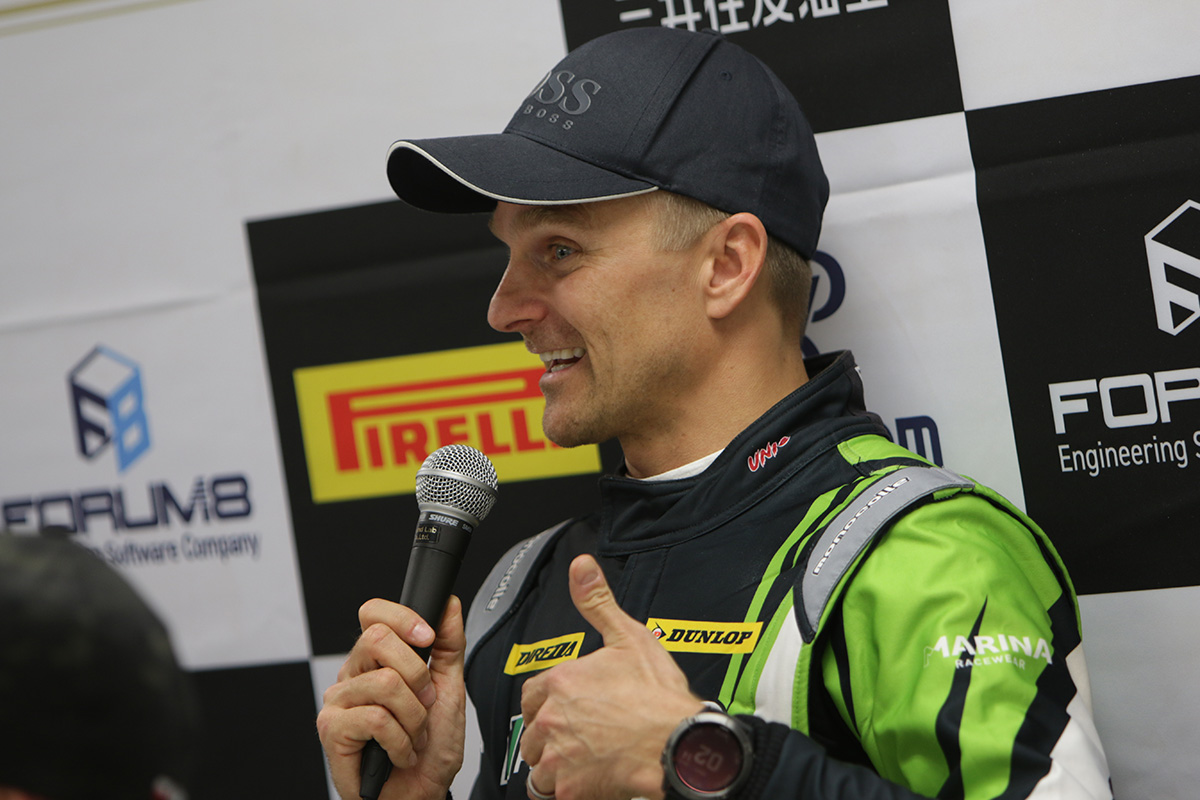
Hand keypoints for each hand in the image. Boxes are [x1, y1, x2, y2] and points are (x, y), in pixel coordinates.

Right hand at [317, 596, 466, 799]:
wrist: (420, 795)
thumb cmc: (430, 748)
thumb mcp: (450, 688)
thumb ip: (449, 644)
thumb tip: (448, 604)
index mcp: (376, 660)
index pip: (374, 614)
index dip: (403, 618)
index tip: (428, 639)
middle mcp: (352, 675)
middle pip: (378, 639)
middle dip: (417, 675)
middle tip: (426, 703)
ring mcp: (338, 701)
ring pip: (384, 682)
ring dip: (414, 717)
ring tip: (414, 736)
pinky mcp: (331, 729)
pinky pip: (376, 718)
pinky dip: (401, 741)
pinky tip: (400, 753)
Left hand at [520, 556, 704, 799]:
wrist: (679, 743)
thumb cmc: (658, 698)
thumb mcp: (629, 637)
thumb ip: (597, 602)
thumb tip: (581, 568)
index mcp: (562, 682)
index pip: (533, 694)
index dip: (548, 700)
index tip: (564, 707)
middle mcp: (553, 718)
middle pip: (531, 730)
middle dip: (548, 734)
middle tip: (577, 735)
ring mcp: (559, 756)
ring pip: (536, 764)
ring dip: (552, 764)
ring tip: (580, 759)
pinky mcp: (570, 788)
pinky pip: (550, 794)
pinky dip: (564, 789)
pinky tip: (586, 779)